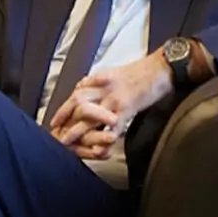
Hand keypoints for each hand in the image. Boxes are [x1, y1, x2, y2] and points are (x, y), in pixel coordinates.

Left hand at [49, 52, 173, 158]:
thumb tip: (82, 87)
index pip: (76, 94)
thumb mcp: (114, 72)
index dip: (64, 109)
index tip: (55, 121)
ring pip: (90, 115)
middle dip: (64, 119)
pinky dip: (106, 137)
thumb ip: (97, 82)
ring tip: (69, 142)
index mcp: (100, 79)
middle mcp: (104, 88)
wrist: (162, 68)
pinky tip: (99, 147)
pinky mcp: (128, 108)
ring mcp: (115, 98)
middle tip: (56, 133)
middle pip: (77, 103)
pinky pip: (114, 125)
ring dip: (78, 130)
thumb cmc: (142, 71)